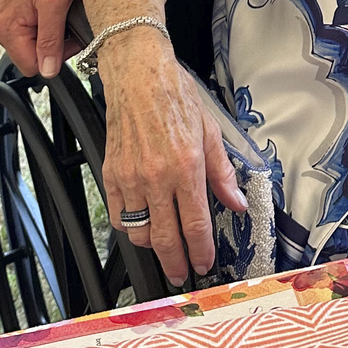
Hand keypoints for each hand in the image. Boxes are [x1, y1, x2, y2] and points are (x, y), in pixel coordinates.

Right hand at [0, 0, 79, 76]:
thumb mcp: (56, 3)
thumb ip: (50, 39)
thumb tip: (47, 69)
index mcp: (5, 28)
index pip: (31, 66)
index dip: (53, 57)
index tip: (67, 39)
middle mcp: (0, 27)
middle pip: (32, 58)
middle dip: (54, 47)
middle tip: (66, 23)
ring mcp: (7, 22)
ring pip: (35, 48)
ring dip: (52, 37)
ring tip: (61, 14)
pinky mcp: (15, 17)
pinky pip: (33, 35)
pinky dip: (48, 28)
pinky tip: (54, 13)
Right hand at [99, 31, 245, 285]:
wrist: (138, 74)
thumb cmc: (175, 96)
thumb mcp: (210, 131)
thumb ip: (222, 173)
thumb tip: (236, 202)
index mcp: (186, 166)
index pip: (195, 224)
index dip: (201, 250)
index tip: (204, 262)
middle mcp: (157, 177)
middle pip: (165, 237)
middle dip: (176, 262)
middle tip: (183, 272)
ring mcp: (130, 177)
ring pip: (139, 231)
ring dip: (153, 246)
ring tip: (164, 248)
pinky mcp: (111, 173)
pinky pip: (118, 215)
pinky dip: (130, 226)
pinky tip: (142, 224)